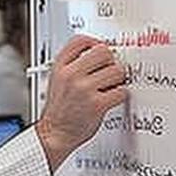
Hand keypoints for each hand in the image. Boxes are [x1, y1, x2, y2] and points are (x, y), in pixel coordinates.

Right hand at [34, 36, 128, 170]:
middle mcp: (71, 75)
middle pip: (103, 51)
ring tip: (109, 88)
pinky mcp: (97, 104)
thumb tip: (100, 54)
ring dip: (118, 80)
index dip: (95, 42)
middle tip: (108, 72)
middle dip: (110, 62)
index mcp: (60, 67)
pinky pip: (121, 91)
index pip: (81, 40)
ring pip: (117, 71)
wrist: (54, 135)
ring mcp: (84, 89)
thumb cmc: (59, 111)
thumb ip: (73, 66)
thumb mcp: (57, 81)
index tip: (101, 51)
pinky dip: (120, 95)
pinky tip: (110, 99)